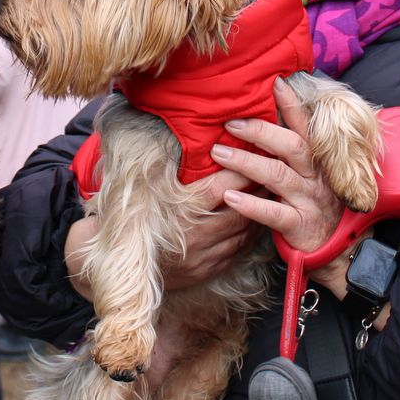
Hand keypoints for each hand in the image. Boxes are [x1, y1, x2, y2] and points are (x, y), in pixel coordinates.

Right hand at [63, 168, 259, 298]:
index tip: (256, 151)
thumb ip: (163, 163)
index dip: (241, 169)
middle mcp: (197, 234)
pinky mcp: (209, 270)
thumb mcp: (146, 188)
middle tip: (276, 168)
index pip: (222, 187)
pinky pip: (240, 249)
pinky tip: (260, 218)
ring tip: (275, 191)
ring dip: (261, 211)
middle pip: (240, 208)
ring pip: (245, 231)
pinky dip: (252, 233)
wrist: (123, 266)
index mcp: (181, 211)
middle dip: (260, 188)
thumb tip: (172, 129)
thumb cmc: (135, 219)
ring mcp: (205, 256)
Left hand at [212, 77, 344, 275]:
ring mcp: (309, 201)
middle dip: (261, 132)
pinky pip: (274, 214)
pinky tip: (230, 197)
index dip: (292, 106)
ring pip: (278, 176)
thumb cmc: (313, 206)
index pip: (304, 129)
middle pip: (292, 147)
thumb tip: (262, 124)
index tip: (275, 83)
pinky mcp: (300, 226)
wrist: (335, 251)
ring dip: (247, 162)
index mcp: (316, 162)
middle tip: (231, 123)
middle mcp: (315, 177)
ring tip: (218, 153)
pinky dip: (251, 205)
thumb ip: (290, 154)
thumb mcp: (308, 177)